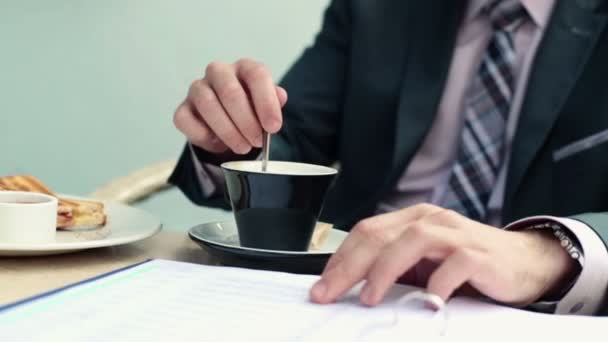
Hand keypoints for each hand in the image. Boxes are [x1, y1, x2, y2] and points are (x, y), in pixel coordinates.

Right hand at [174, 59, 287, 154]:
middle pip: (230, 91)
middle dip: (246, 121)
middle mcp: (219, 72)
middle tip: (257, 141)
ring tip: (243, 147)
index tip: (273, 127)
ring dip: (228, 131)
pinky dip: (204, 136)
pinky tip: (218, 144)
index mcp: (244, 68)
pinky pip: (187, 121)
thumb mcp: (267, 107)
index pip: (256, 75)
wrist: (228, 126)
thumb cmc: (251, 111)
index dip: (266, 102)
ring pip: (208, 104)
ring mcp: (198, 88)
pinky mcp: (183, 109)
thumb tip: (280, 97)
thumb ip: (274, 102)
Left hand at [310, 204, 575, 306]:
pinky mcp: (479, 254)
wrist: (526, 262)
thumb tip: (352, 288)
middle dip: (348, 267)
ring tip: (368, 298)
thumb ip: (396, 267)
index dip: (340, 259)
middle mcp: (430, 220)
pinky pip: (454, 264)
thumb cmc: (468, 264)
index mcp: (413, 220)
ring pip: (410, 241)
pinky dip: (437, 284)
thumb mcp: (425, 262)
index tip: (322, 286)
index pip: (366, 232)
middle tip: (327, 294)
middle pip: (379, 236)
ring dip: (384, 271)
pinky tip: (426, 304)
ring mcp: (455, 234)